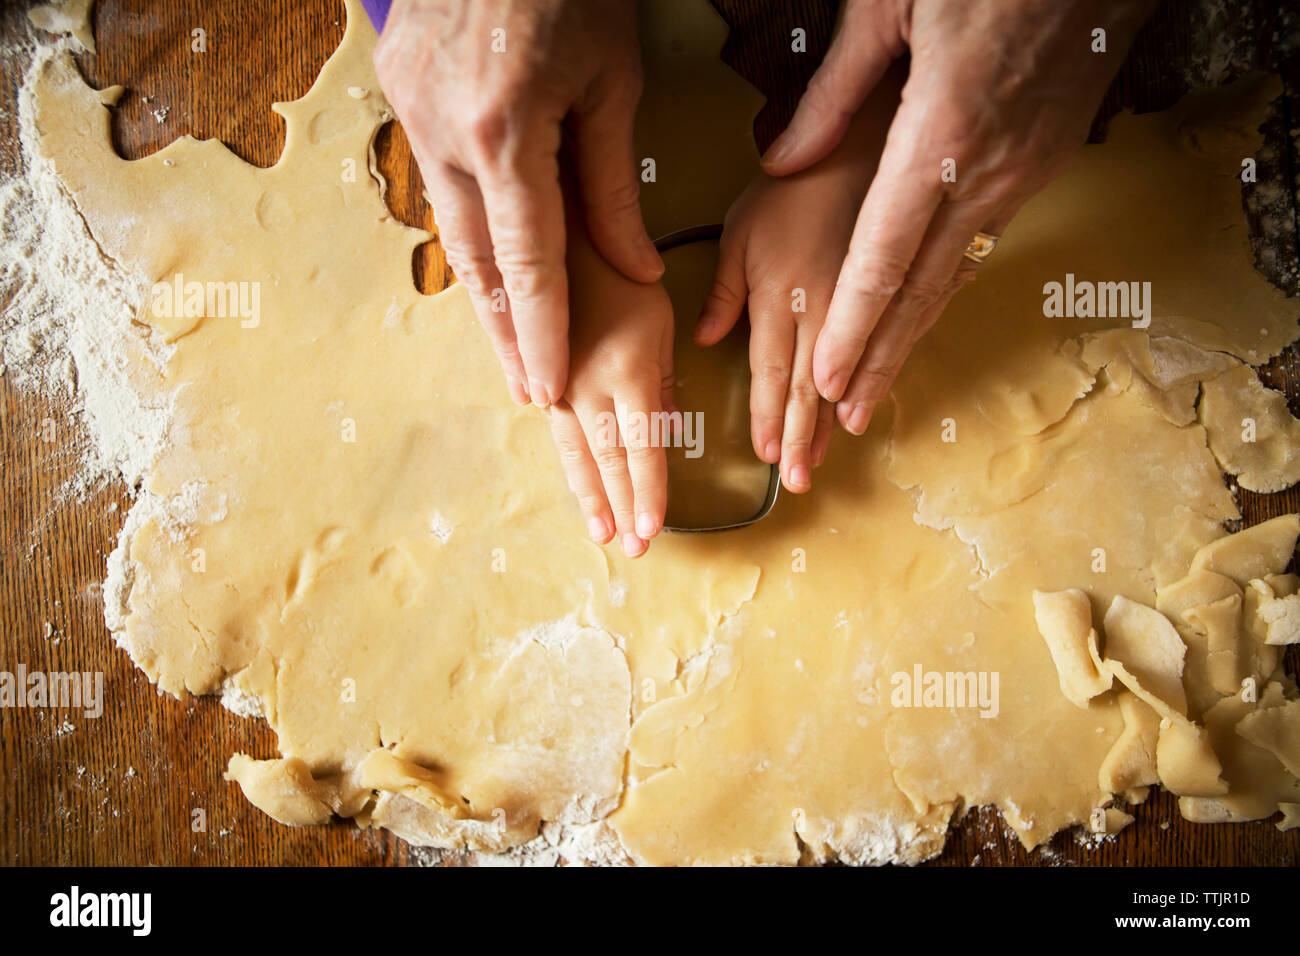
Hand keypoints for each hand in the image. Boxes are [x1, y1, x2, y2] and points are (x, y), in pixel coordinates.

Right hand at [373, 0, 662, 407]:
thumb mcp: (612, 84)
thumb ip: (615, 187)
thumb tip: (636, 270)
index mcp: (504, 131)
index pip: (528, 262)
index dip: (542, 333)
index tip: (549, 390)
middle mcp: (443, 130)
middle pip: (474, 262)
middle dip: (503, 333)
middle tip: (524, 391)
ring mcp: (411, 107)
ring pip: (447, 224)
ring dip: (480, 288)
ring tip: (507, 343)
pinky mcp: (398, 88)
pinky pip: (433, 178)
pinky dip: (463, 225)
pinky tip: (484, 262)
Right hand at [546, 181, 674, 557]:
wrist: (554, 238)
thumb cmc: (620, 274)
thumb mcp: (658, 320)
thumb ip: (662, 379)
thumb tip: (665, 433)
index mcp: (627, 369)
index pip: (643, 446)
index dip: (648, 491)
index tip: (654, 528)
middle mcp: (587, 386)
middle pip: (608, 461)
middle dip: (623, 508)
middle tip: (634, 550)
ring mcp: (557, 387)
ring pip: (576, 455)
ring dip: (592, 498)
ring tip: (603, 536)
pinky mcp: (539, 381)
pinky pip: (556, 434)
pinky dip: (570, 467)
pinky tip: (575, 492)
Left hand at [696, 72, 900, 491]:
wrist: (868, 145)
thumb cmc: (795, 184)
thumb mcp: (740, 229)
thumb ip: (725, 291)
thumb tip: (704, 339)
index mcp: (782, 297)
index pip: (769, 373)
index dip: (765, 418)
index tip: (764, 456)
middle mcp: (824, 311)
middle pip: (808, 389)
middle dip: (800, 439)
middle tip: (797, 481)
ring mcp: (863, 307)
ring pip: (847, 377)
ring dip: (833, 423)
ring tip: (826, 460)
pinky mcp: (893, 297)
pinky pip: (884, 352)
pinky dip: (873, 386)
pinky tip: (866, 409)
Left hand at [761, 0, 1157, 434]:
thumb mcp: (891, 5)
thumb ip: (833, 90)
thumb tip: (783, 156)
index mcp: (943, 134)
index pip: (885, 256)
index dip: (853, 325)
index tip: (824, 380)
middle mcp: (989, 169)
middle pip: (921, 289)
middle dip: (879, 360)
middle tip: (844, 419)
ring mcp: (1024, 171)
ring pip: (956, 274)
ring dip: (912, 335)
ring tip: (876, 389)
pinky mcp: (1043, 162)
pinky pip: (983, 243)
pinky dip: (946, 289)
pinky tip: (922, 316)